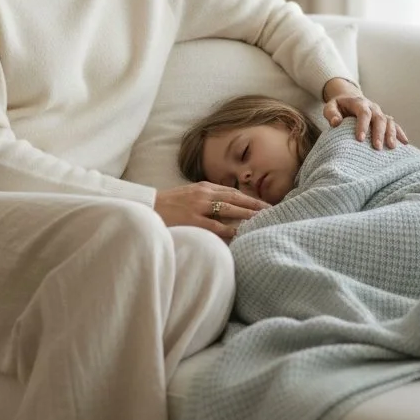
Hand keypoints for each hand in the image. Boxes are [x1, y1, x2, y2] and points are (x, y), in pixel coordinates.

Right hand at [154, 182, 269, 240]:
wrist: (147, 208)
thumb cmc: (168, 205)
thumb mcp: (188, 195)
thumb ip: (205, 198)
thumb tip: (224, 206)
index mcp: (203, 187)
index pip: (232, 191)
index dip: (250, 197)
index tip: (264, 203)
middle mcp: (204, 194)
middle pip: (236, 197)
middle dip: (255, 204)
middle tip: (272, 209)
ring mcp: (198, 206)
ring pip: (230, 208)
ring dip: (248, 213)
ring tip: (263, 218)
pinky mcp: (193, 220)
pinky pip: (216, 225)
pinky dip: (230, 228)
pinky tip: (241, 232)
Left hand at [322, 78, 407, 148]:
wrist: (349, 99)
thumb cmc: (338, 106)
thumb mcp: (330, 107)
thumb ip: (331, 114)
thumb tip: (336, 123)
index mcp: (359, 102)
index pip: (363, 113)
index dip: (362, 125)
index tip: (360, 139)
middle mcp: (372, 107)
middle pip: (379, 118)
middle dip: (378, 133)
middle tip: (377, 147)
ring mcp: (380, 113)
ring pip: (389, 121)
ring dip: (391, 134)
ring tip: (391, 147)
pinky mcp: (385, 119)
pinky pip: (395, 125)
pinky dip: (400, 133)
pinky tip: (405, 143)